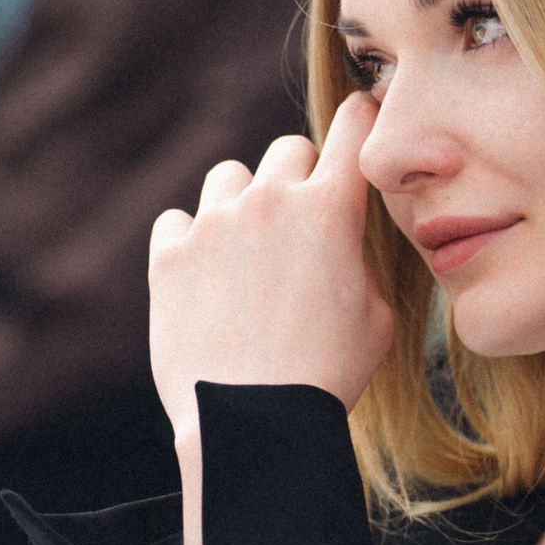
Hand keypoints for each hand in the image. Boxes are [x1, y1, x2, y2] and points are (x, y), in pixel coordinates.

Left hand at [148, 92, 396, 442]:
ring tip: (247, 255)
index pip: (352, 124)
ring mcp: (212, 225)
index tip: (357, 131)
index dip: (359, 123)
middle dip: (299, 178)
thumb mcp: (376, 315)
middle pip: (288, 149)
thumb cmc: (327, 375)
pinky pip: (176, 221)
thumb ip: (359, 259)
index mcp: (330, 209)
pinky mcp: (168, 256)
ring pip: (228, 177)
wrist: (254, 421)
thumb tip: (340, 241)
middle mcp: (268, 201)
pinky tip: (205, 278)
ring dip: (241, 204)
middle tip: (300, 226)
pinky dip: (191, 241)